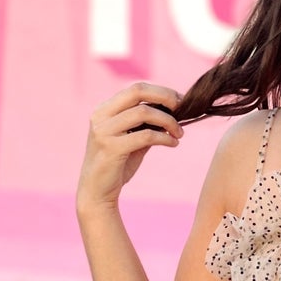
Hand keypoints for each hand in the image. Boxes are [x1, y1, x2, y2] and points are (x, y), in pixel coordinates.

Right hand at [77, 81, 183, 212]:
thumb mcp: (131, 138)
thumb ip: (145, 123)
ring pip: (144, 112)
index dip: (161, 91)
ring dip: (168, 121)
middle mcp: (101, 116)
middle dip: (165, 96)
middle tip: (183, 108)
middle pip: (137, 91)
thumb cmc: (117, 164)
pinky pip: (146, 136)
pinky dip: (165, 138)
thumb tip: (174, 109)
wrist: (97, 192)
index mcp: (104, 109)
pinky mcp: (111, 148)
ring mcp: (104, 131)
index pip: (136, 88)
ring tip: (179, 133)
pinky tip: (173, 144)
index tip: (180, 101)